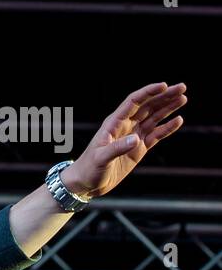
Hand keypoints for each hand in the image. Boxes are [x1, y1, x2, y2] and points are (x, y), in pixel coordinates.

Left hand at [62, 82, 186, 199]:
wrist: (86, 183)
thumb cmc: (89, 169)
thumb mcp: (100, 158)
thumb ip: (117, 148)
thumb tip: (136, 139)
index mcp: (114, 123)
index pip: (134, 102)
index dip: (149, 92)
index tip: (165, 86)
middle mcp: (125, 126)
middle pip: (147, 106)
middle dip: (164, 96)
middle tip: (182, 87)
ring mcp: (133, 137)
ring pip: (154, 118)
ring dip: (168, 108)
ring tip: (183, 98)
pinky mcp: (138, 148)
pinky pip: (156, 135)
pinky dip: (167, 128)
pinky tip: (178, 120)